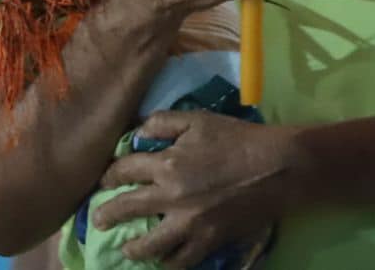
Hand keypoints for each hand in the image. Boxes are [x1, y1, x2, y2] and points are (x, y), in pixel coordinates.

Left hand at [93, 112, 296, 268]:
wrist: (277, 167)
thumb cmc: (238, 138)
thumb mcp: (199, 120)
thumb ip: (163, 122)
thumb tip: (137, 132)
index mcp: (167, 163)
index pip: (124, 170)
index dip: (110, 175)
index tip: (104, 181)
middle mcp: (171, 197)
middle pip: (127, 209)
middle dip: (106, 215)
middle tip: (98, 221)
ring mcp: (189, 223)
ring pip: (149, 245)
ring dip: (133, 248)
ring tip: (126, 250)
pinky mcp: (208, 241)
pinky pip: (180, 261)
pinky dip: (168, 263)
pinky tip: (163, 262)